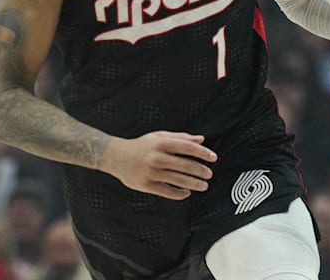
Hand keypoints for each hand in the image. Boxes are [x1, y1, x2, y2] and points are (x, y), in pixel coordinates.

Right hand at [101, 131, 217, 200]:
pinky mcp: (147, 185)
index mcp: (161, 143)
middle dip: (200, 171)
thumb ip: (181, 137)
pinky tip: (187, 192)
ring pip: (178, 180)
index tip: (213, 157)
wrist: (116, 157)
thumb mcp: (159, 136)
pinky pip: (167, 192)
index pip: (187, 148)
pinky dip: (179, 193)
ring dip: (194, 183)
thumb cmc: (141, 145)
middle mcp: (156, 158)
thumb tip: (201, 140)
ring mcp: (151, 173)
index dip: (202, 153)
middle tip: (209, 174)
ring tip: (203, 185)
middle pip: (185, 165)